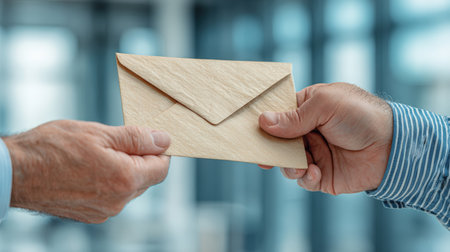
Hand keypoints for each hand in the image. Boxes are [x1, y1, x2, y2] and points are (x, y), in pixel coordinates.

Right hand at [2, 120, 170, 222]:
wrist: (14, 172)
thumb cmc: (52, 149)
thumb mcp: (99, 134)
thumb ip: (136, 139)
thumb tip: (164, 140)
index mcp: (125, 179)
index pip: (161, 168)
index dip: (159, 150)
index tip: (150, 138)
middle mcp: (118, 201)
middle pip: (147, 179)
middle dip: (141, 159)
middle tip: (119, 141)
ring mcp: (103, 211)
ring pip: (129, 188)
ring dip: (125, 170)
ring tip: (100, 154)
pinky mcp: (91, 215)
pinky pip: (113, 197)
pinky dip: (110, 182)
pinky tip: (91, 169)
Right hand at [258, 83, 392, 194]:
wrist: (392, 146)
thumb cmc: (361, 115)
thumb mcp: (326, 105)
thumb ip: (294, 116)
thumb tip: (263, 121)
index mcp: (307, 109)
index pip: (277, 115)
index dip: (263, 123)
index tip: (250, 132)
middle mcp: (308, 132)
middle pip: (277, 142)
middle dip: (271, 149)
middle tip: (264, 156)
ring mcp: (314, 153)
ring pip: (287, 163)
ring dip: (289, 166)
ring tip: (300, 166)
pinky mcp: (323, 174)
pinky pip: (304, 179)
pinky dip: (306, 177)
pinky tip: (316, 171)